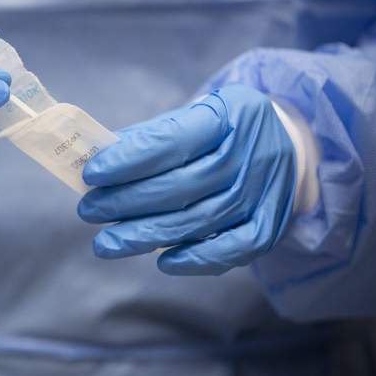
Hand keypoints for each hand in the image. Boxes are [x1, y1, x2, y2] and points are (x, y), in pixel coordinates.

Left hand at [78, 84, 294, 274]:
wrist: (285, 143)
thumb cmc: (222, 131)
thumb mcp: (193, 115)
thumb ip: (150, 136)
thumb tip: (100, 161)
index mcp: (229, 114)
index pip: (172, 140)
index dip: (129, 160)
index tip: (92, 175)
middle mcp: (252, 153)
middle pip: (182, 185)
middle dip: (128, 201)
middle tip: (90, 211)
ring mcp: (265, 192)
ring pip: (199, 220)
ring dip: (146, 235)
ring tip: (106, 243)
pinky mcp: (270, 226)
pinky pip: (232, 250)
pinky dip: (195, 258)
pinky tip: (161, 260)